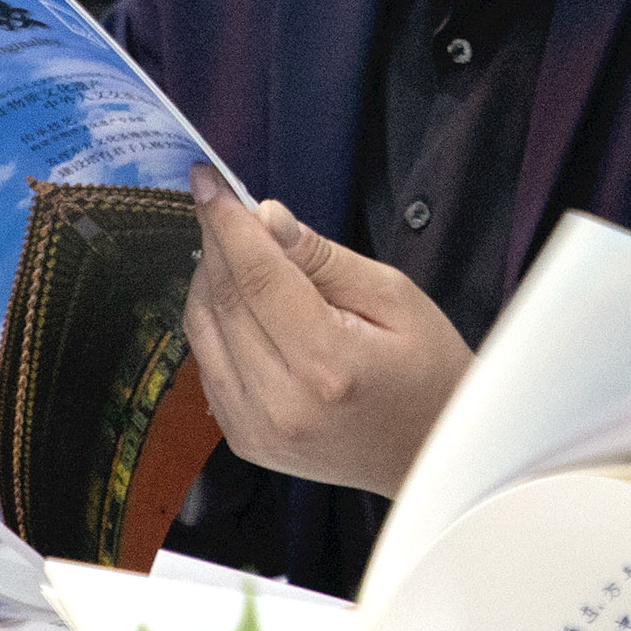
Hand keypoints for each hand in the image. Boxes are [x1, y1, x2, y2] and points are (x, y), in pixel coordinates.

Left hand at [178, 164, 473, 497]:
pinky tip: (240, 299)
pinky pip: (207, 365)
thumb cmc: (427, 369)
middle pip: (222, 301)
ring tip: (234, 248)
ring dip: (208, 279)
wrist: (428, 452)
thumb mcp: (395, 297)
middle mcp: (280, 404)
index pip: (256, 276)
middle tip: (221, 203)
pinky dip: (213, 322)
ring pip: (202, 332)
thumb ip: (325, 259)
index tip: (206, 178)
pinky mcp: (245, 441)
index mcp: (326, 364)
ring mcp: (256, 430)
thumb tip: (266, 217)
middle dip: (215, 242)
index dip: (226, 221)